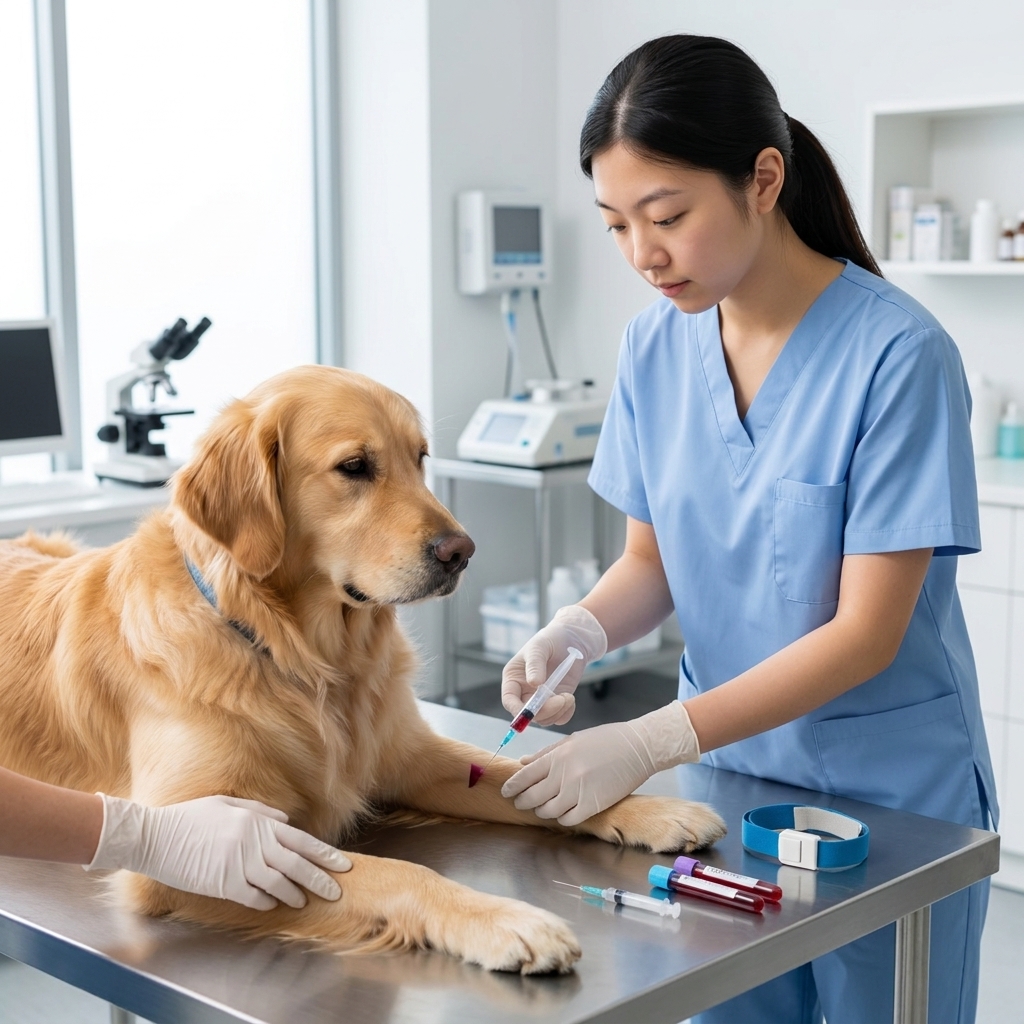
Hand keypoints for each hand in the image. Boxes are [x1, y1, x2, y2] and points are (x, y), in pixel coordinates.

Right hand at [86, 794, 351, 910]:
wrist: (156, 835)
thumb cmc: (190, 818)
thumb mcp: (228, 805)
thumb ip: (259, 811)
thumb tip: (285, 820)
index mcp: (257, 822)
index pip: (300, 840)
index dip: (324, 854)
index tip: (342, 864)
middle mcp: (253, 842)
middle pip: (296, 864)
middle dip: (319, 879)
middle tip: (336, 891)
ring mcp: (239, 863)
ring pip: (278, 883)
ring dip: (294, 894)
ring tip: (303, 901)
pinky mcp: (223, 883)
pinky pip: (252, 896)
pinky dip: (265, 901)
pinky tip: (273, 904)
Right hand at [501, 605, 606, 726]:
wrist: (572, 640)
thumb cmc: (551, 639)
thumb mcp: (540, 647)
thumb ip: (535, 664)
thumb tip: (533, 683)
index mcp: (513, 678)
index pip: (509, 700)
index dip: (517, 710)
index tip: (531, 712)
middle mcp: (525, 691)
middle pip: (527, 714)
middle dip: (544, 711)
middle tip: (562, 699)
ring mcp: (541, 699)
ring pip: (543, 718)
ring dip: (557, 712)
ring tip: (569, 696)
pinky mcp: (556, 702)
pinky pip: (558, 717)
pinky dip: (565, 713)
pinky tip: (571, 700)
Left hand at [501, 701, 699, 825]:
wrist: (638, 747)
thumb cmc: (606, 739)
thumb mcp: (572, 740)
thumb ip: (546, 753)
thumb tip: (523, 762)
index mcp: (557, 756)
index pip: (524, 776)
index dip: (512, 787)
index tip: (506, 792)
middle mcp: (563, 775)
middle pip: (532, 797)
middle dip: (522, 802)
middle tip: (521, 803)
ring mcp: (577, 791)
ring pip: (548, 811)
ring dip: (542, 811)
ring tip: (543, 807)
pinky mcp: (593, 805)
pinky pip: (568, 819)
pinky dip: (562, 818)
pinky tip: (563, 813)